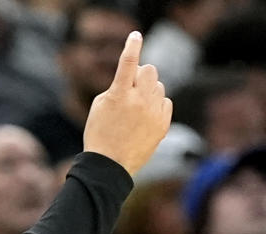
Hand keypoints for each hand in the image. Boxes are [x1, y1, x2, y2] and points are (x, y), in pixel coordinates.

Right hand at [82, 31, 171, 176]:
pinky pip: (166, 101)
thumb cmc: (99, 134)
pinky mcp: (163, 124)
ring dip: (149, 90)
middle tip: (131, 88)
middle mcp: (139, 100)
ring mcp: (153, 112)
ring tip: (136, 109)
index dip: (132, 46)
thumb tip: (134, 80)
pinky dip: (157, 104)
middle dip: (141, 75)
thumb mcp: (99, 106)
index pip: (128, 62)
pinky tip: (145, 116)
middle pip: (149, 70)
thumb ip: (117, 87)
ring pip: (159, 86)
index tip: (136, 36)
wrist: (110, 165)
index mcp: (119, 94)